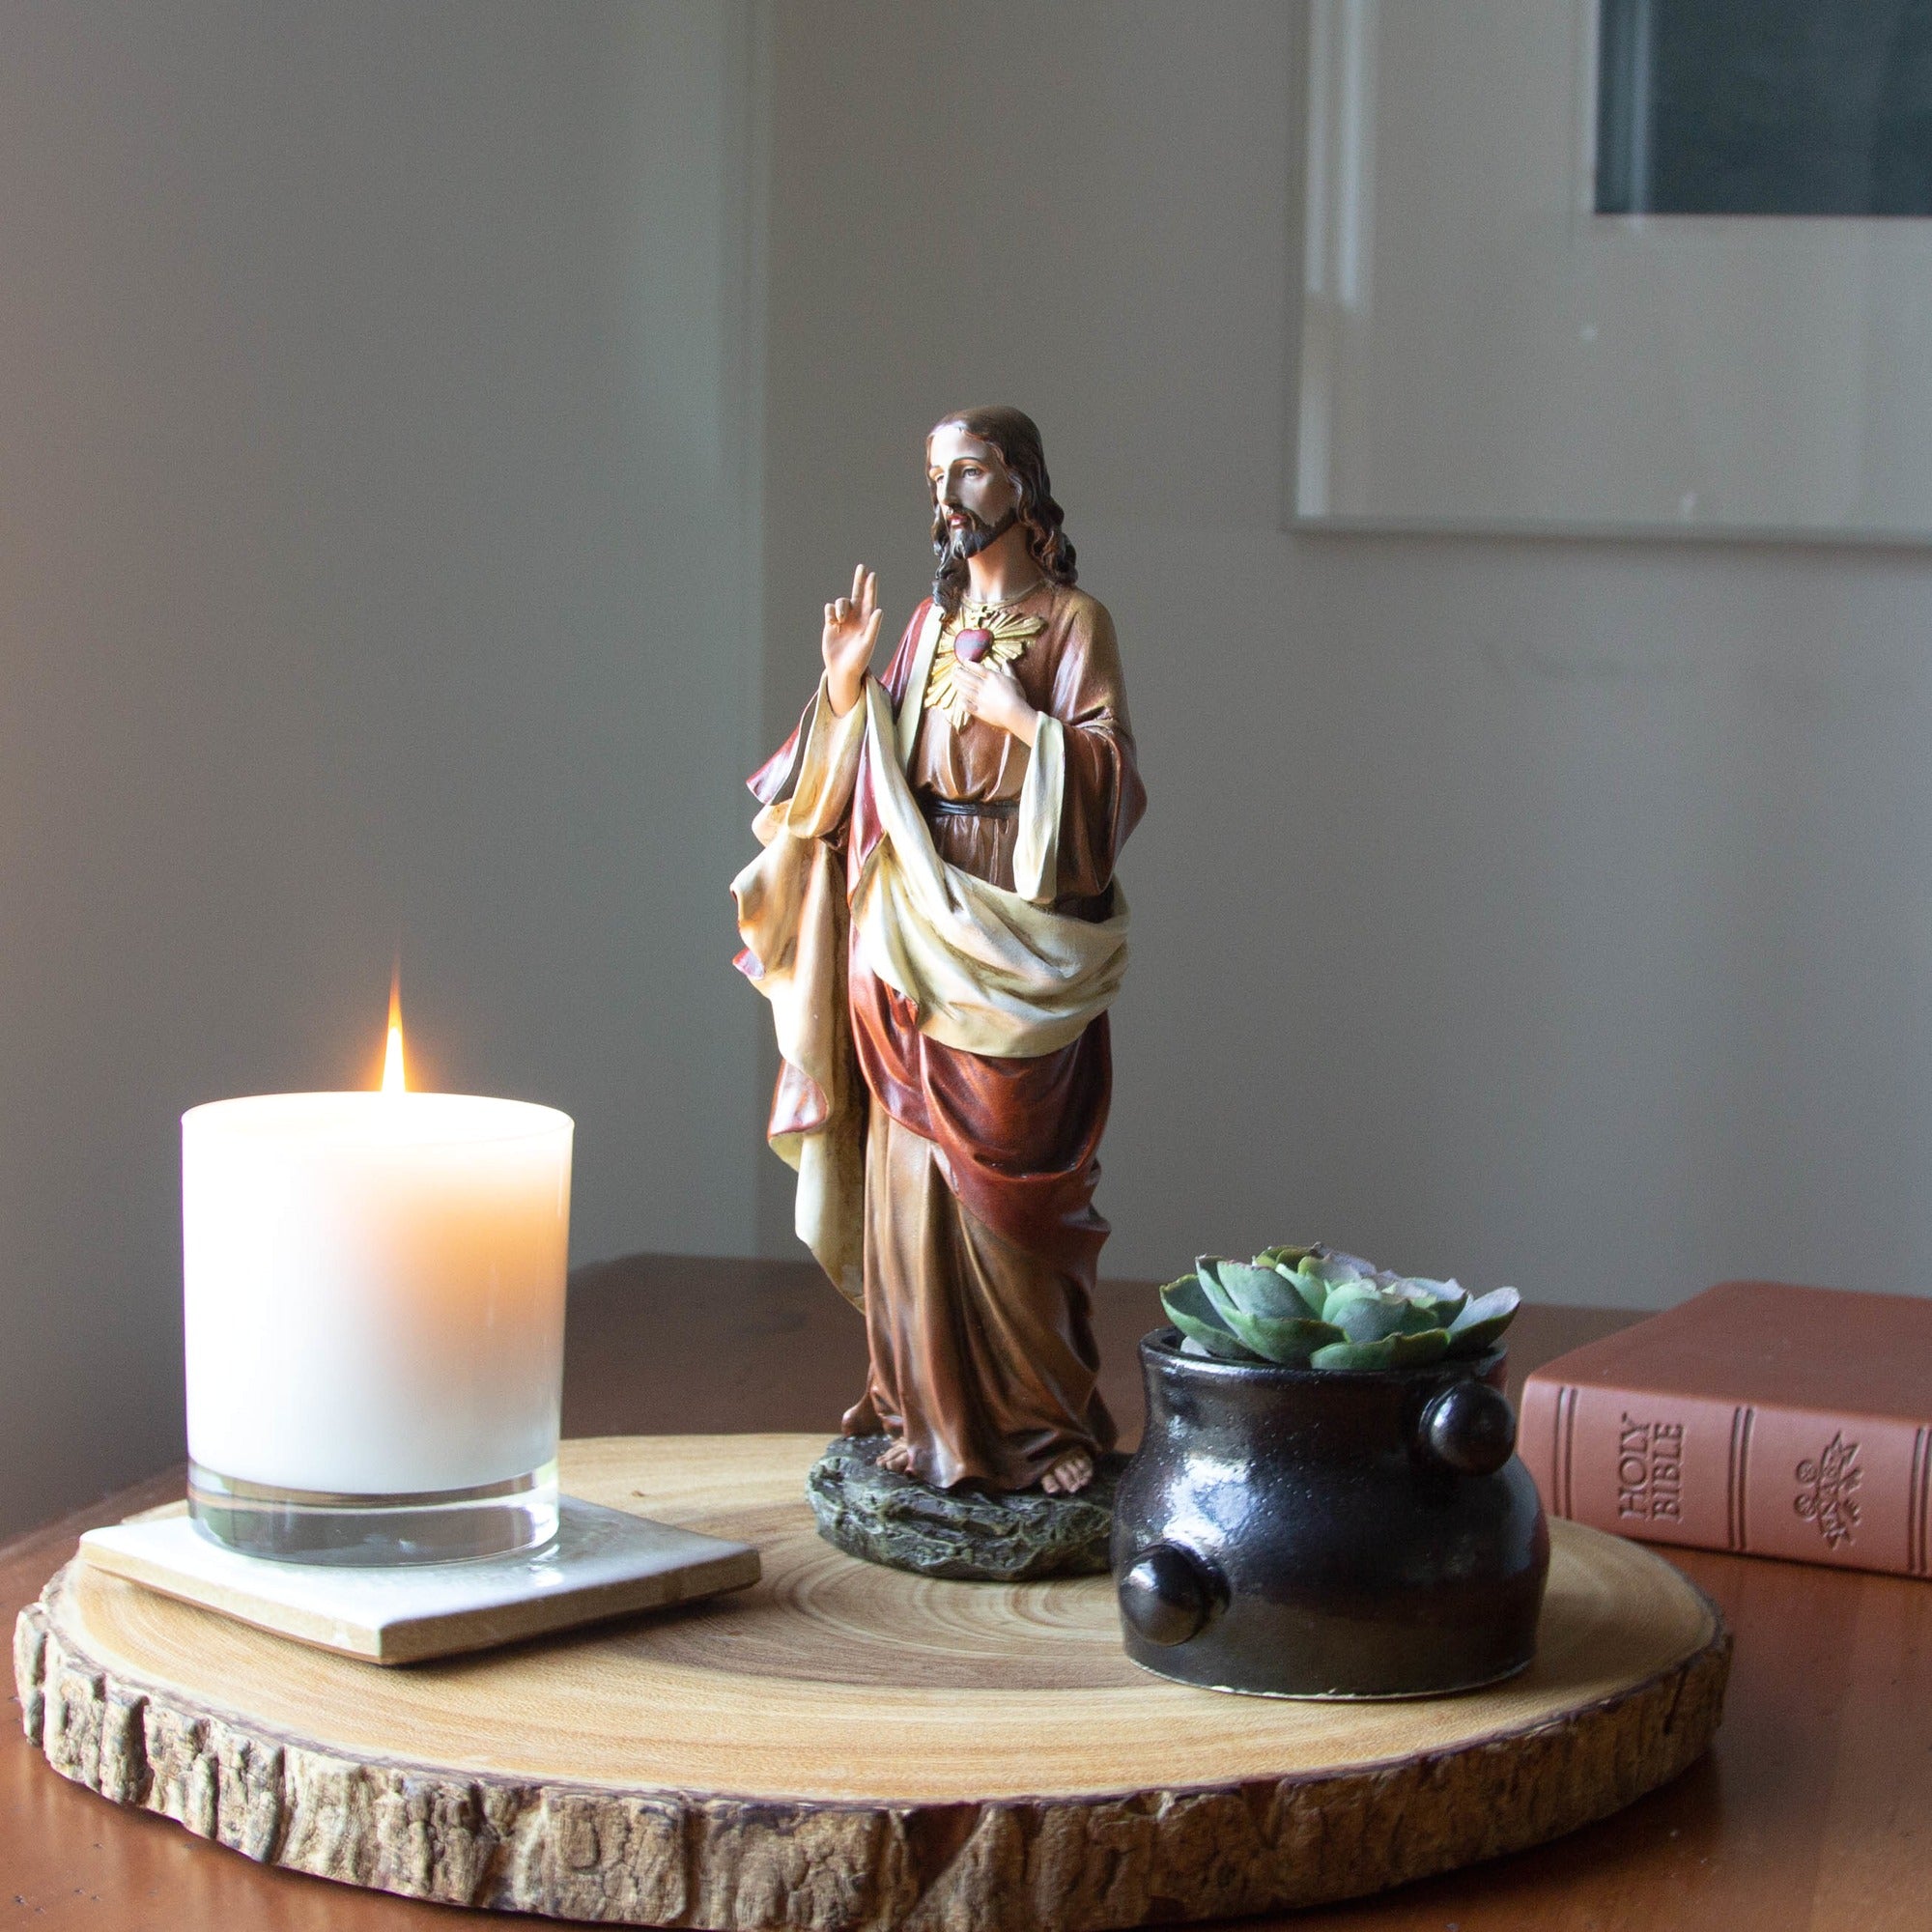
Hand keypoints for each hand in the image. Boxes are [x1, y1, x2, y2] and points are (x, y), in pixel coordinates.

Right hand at [822, 565, 881, 714]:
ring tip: (841, 620)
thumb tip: (879, 610)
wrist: (842, 669)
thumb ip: (874, 627)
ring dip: (840, 607)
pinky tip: (833, 623)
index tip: (872, 575)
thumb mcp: (868, 644)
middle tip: (862, 567)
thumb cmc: (859, 660)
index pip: (870, 600)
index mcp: (867, 621)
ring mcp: (843, 620)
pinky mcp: (831, 624)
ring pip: (841, 602)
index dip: (870, 587)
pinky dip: (830, 613)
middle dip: (859, 581)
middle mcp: (856, 617)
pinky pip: (829, 609)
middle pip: (857, 594)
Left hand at [950, 658, 1038, 745]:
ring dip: (958, 685)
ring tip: (953, 681)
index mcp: (991, 678)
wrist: (1014, 713)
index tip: (963, 661)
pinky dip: (962, 702)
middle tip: (954, 670)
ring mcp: (979, 699)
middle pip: (967, 678)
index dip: (969, 664)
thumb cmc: (1016, 695)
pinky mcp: (979, 711)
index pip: (977, 668)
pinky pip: (967, 706)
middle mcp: (983, 687)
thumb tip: (1006, 660)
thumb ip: (1008, 669)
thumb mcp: (1014, 679)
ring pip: (965, 690)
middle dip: (959, 672)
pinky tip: (959, 699)